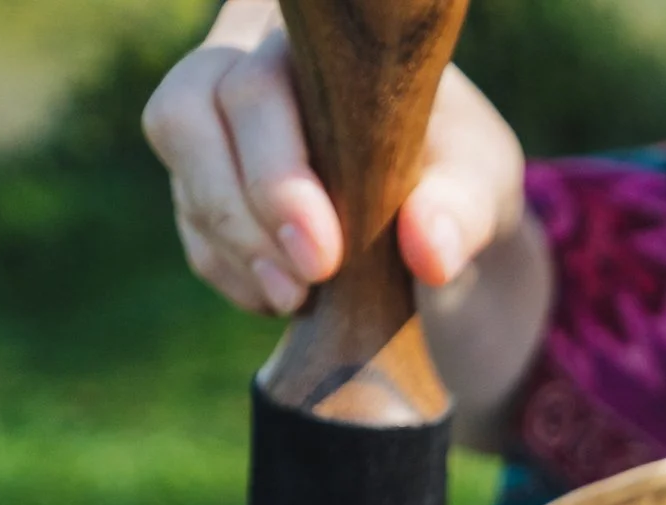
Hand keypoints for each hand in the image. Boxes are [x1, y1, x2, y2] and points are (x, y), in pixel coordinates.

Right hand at [141, 0, 523, 314]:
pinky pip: (192, 226)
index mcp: (313, 44)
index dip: (274, 168)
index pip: (256, 79)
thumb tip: (430, 251)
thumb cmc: (461, 169)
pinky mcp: (206, 183)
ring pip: (183, 174)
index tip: (325, 254)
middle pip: (190, 115)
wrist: (444, 209)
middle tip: (308, 282)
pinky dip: (232, 271)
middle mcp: (247, 64)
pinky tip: (283, 299)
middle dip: (243, 213)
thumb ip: (463, 206)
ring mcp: (216, 123)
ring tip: (296, 299)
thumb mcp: (482, 180)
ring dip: (233, 248)